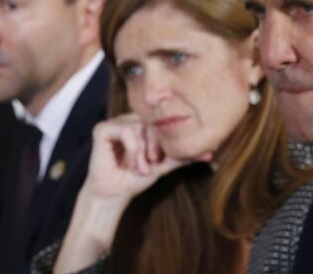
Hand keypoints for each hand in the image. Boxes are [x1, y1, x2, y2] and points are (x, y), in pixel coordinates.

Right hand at [56, 113, 194, 271]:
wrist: (115, 194)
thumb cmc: (136, 178)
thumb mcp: (164, 165)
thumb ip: (183, 157)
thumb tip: (210, 154)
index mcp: (142, 125)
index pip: (162, 124)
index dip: (164, 142)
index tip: (159, 162)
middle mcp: (128, 119)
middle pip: (152, 123)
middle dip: (155, 147)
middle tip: (151, 165)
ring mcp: (114, 122)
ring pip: (140, 127)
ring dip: (142, 152)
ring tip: (138, 168)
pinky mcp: (102, 129)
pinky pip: (126, 130)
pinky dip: (132, 149)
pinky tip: (128, 163)